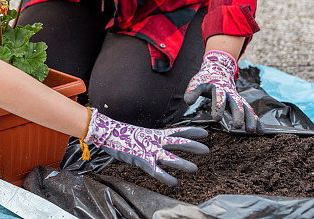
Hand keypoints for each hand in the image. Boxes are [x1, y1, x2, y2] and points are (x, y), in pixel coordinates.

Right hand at [84, 107, 208, 185]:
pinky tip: (174, 182)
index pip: (177, 131)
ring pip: (170, 157)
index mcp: (155, 134)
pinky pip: (156, 170)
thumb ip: (152, 140)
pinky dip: (165, 177)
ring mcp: (149, 150)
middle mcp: (155, 141)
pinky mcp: (141, 160)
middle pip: (178, 142)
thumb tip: (159, 144)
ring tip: (195, 169)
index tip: (205, 133)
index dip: (192, 132)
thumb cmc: (122, 135)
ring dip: (183, 163)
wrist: (107, 132)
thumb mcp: (141, 135)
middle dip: (193, 146)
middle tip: (207, 150)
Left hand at [184, 50, 262, 132]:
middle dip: (237, 115)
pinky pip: (250, 111)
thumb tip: (188, 101)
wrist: (218, 69)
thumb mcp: (196, 82)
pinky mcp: (241, 102)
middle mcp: (230, 93)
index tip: (216, 119)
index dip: (218, 107)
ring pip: (246, 108)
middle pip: (236, 103)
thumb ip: (192, 91)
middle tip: (236, 127)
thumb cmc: (205, 79)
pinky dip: (256, 120)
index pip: (219, 96)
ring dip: (249, 119)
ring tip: (251, 131)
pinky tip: (260, 131)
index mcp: (218, 87)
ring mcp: (237, 97)